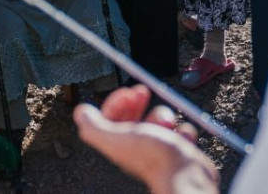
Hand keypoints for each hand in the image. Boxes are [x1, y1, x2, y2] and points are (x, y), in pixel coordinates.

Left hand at [75, 85, 218, 193]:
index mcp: (120, 146)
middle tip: (142, 91)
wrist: (186, 176)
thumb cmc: (154, 159)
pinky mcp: (179, 154)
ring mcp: (159, 152)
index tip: (126, 92)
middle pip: (132, 120)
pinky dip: (182, 132)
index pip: (111, 121)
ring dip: (163, 116)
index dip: (116, 103)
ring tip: (168, 123)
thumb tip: (81, 113)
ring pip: (159, 124)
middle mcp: (137, 150)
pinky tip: (181, 136)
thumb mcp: (116, 139)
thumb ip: (94, 128)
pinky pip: (180, 134)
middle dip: (137, 104)